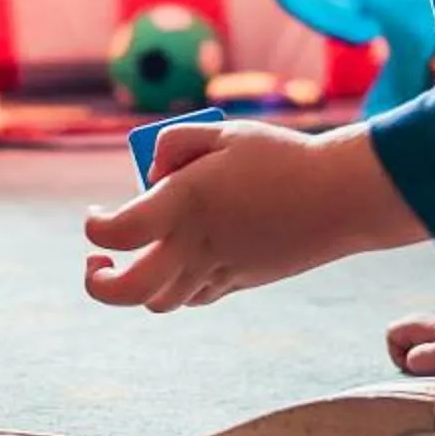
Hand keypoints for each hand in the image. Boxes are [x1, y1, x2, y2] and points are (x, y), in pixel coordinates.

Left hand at [84, 121, 424, 311]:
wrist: (340, 197)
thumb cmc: (282, 158)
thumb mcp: (223, 133)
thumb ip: (173, 143)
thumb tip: (148, 176)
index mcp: (183, 203)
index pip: (116, 232)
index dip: (95, 227)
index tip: (97, 216)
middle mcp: (195, 244)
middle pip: (127, 290)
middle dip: (99, 283)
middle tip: (98, 262)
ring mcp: (218, 270)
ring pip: (160, 301)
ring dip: (140, 285)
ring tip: (141, 255)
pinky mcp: (240, 282)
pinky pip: (195, 297)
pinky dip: (179, 285)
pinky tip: (186, 257)